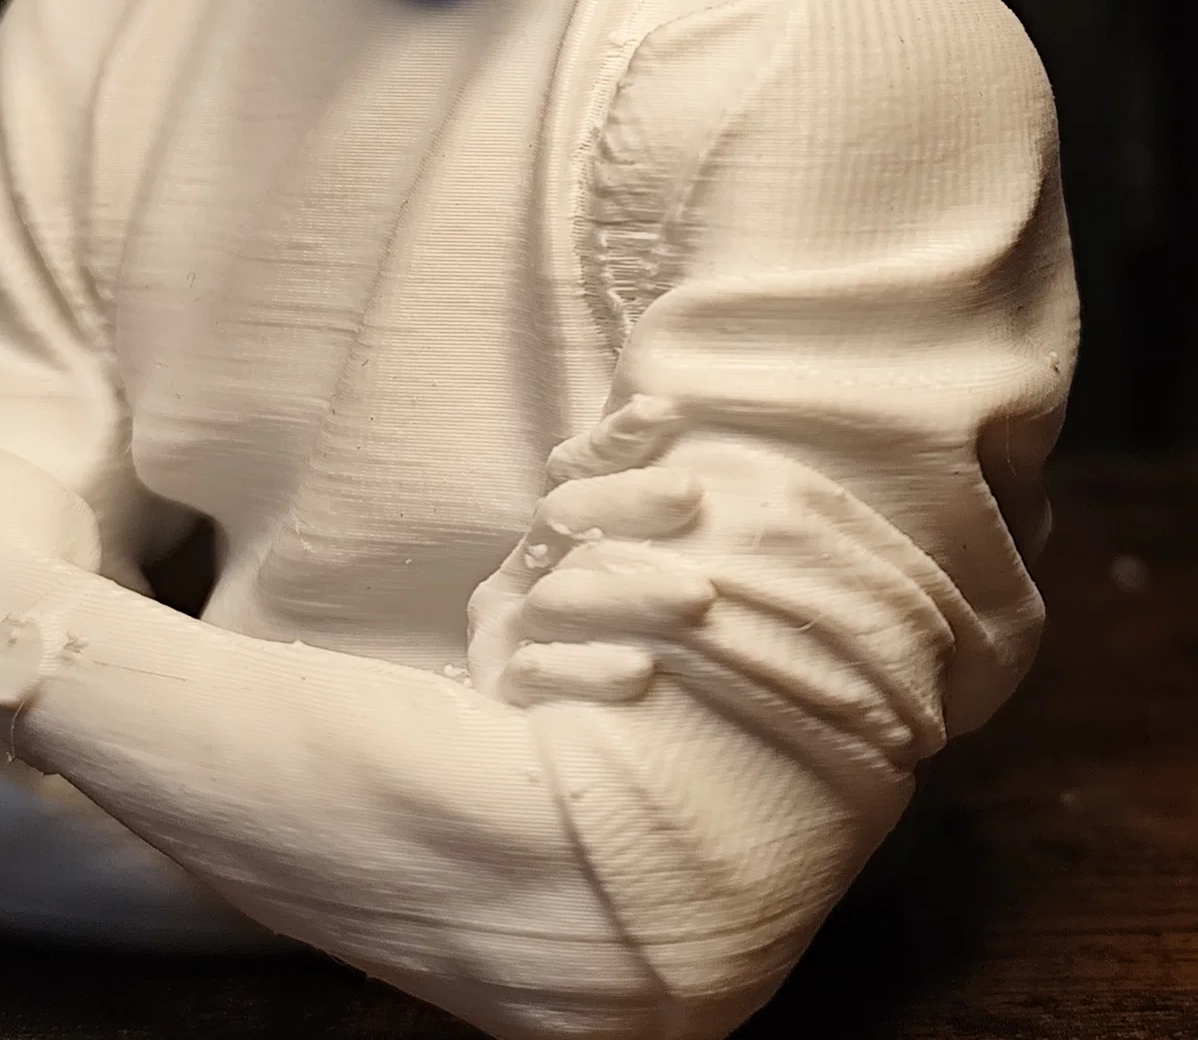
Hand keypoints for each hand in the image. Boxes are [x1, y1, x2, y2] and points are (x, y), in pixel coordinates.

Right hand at [468, 396, 715, 707]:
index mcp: (549, 544)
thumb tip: (692, 437)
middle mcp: (519, 582)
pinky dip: (586, 669)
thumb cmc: (629, 668)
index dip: (610, 442)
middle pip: (562, 519)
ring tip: (698, 596)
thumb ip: (655, 527)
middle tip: (693, 492)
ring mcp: (502, 640)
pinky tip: (640, 670)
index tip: (662, 414)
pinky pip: (537, 677)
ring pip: (558, 599)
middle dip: (628, 501)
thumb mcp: (641, 585)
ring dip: (629, 593)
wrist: (566, 785)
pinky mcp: (499, 705)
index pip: (572, 472)